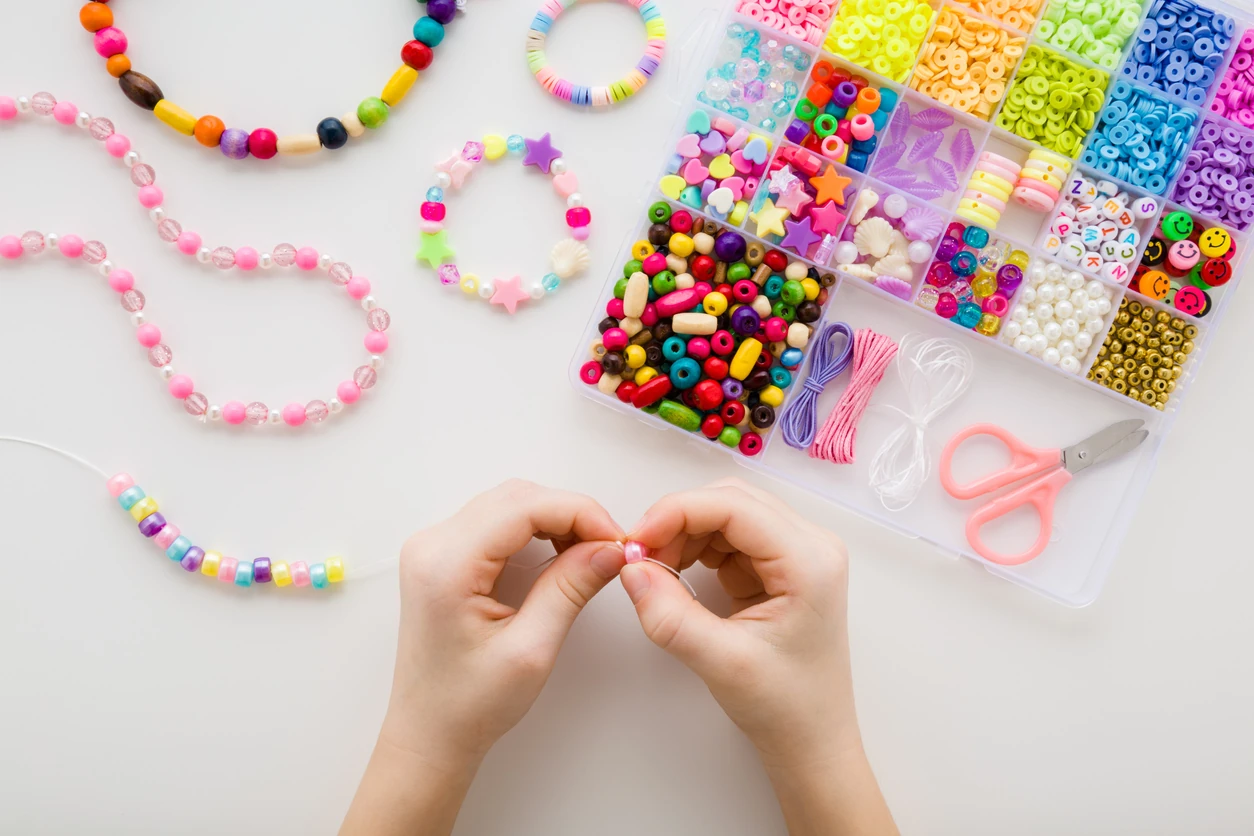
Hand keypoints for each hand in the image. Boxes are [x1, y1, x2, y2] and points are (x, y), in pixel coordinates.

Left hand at [341, 480, 625, 835]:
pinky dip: (534, 528)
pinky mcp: (442, 557)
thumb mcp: (531, 649)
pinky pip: (495, 521)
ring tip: (589, 553)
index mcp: (445, 566)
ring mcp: (432, 548)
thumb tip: (609, 548)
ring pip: (508, 503)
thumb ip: (570, 588)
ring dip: (554, 518)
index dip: (579, 513)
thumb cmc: (468, 705)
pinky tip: (559, 553)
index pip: (524, 507)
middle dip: (570, 513)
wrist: (428, 735)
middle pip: (516, 497)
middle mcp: (432, 546)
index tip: (616, 538)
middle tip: (609, 547)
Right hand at [620, 478, 895, 834]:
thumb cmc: (786, 706)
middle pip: (730, 501)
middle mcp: (810, 546)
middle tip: (641, 556)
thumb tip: (631, 569)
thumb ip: (671, 616)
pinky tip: (676, 573)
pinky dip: (694, 547)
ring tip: (656, 571)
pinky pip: (728, 536)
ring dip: (684, 532)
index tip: (638, 539)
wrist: (810, 739)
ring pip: (726, 514)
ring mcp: (795, 553)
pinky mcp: (777, 565)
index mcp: (810, 562)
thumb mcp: (721, 663)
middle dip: (678, 520)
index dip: (678, 512)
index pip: (735, 506)